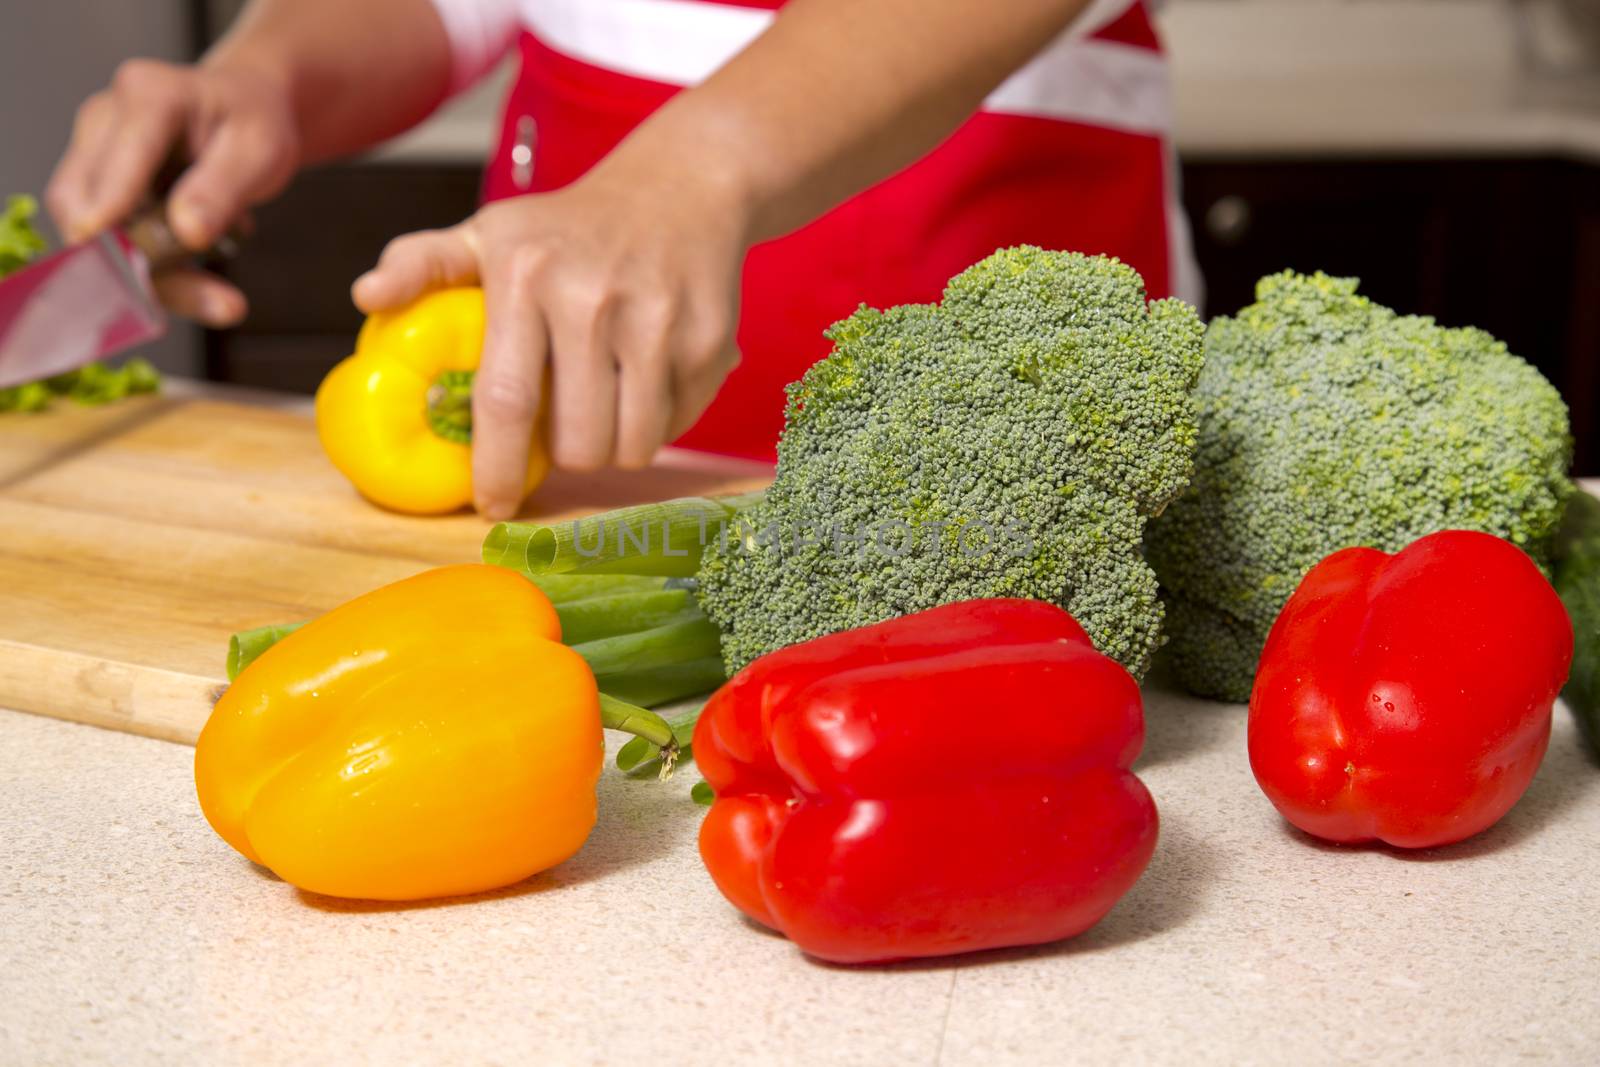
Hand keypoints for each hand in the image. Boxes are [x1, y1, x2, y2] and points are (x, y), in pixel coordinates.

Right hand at [45, 58, 300, 326]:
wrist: (244, 110)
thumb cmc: (251, 122)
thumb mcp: (259, 152)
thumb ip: (223, 189)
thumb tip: (187, 231)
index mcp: (149, 96)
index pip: (120, 159)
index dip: (111, 208)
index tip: (112, 255)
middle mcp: (105, 119)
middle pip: (90, 202)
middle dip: (140, 262)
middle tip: (218, 304)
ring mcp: (91, 151)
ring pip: (87, 229)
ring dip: (145, 274)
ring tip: (215, 295)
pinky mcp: (92, 185)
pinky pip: (103, 239)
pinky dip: (146, 270)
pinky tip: (195, 278)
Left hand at [352, 160, 747, 517]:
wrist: (682, 187)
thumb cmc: (570, 226)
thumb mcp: (491, 232)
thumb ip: (422, 263)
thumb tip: (366, 298)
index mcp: (526, 278)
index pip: (506, 399)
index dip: (497, 467)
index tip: (492, 505)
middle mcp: (593, 301)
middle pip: (578, 442)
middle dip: (567, 458)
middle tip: (564, 433)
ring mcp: (658, 323)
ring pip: (632, 446)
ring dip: (615, 447)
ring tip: (606, 407)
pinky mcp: (708, 342)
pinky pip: (677, 424)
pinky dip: (659, 421)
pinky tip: (649, 379)